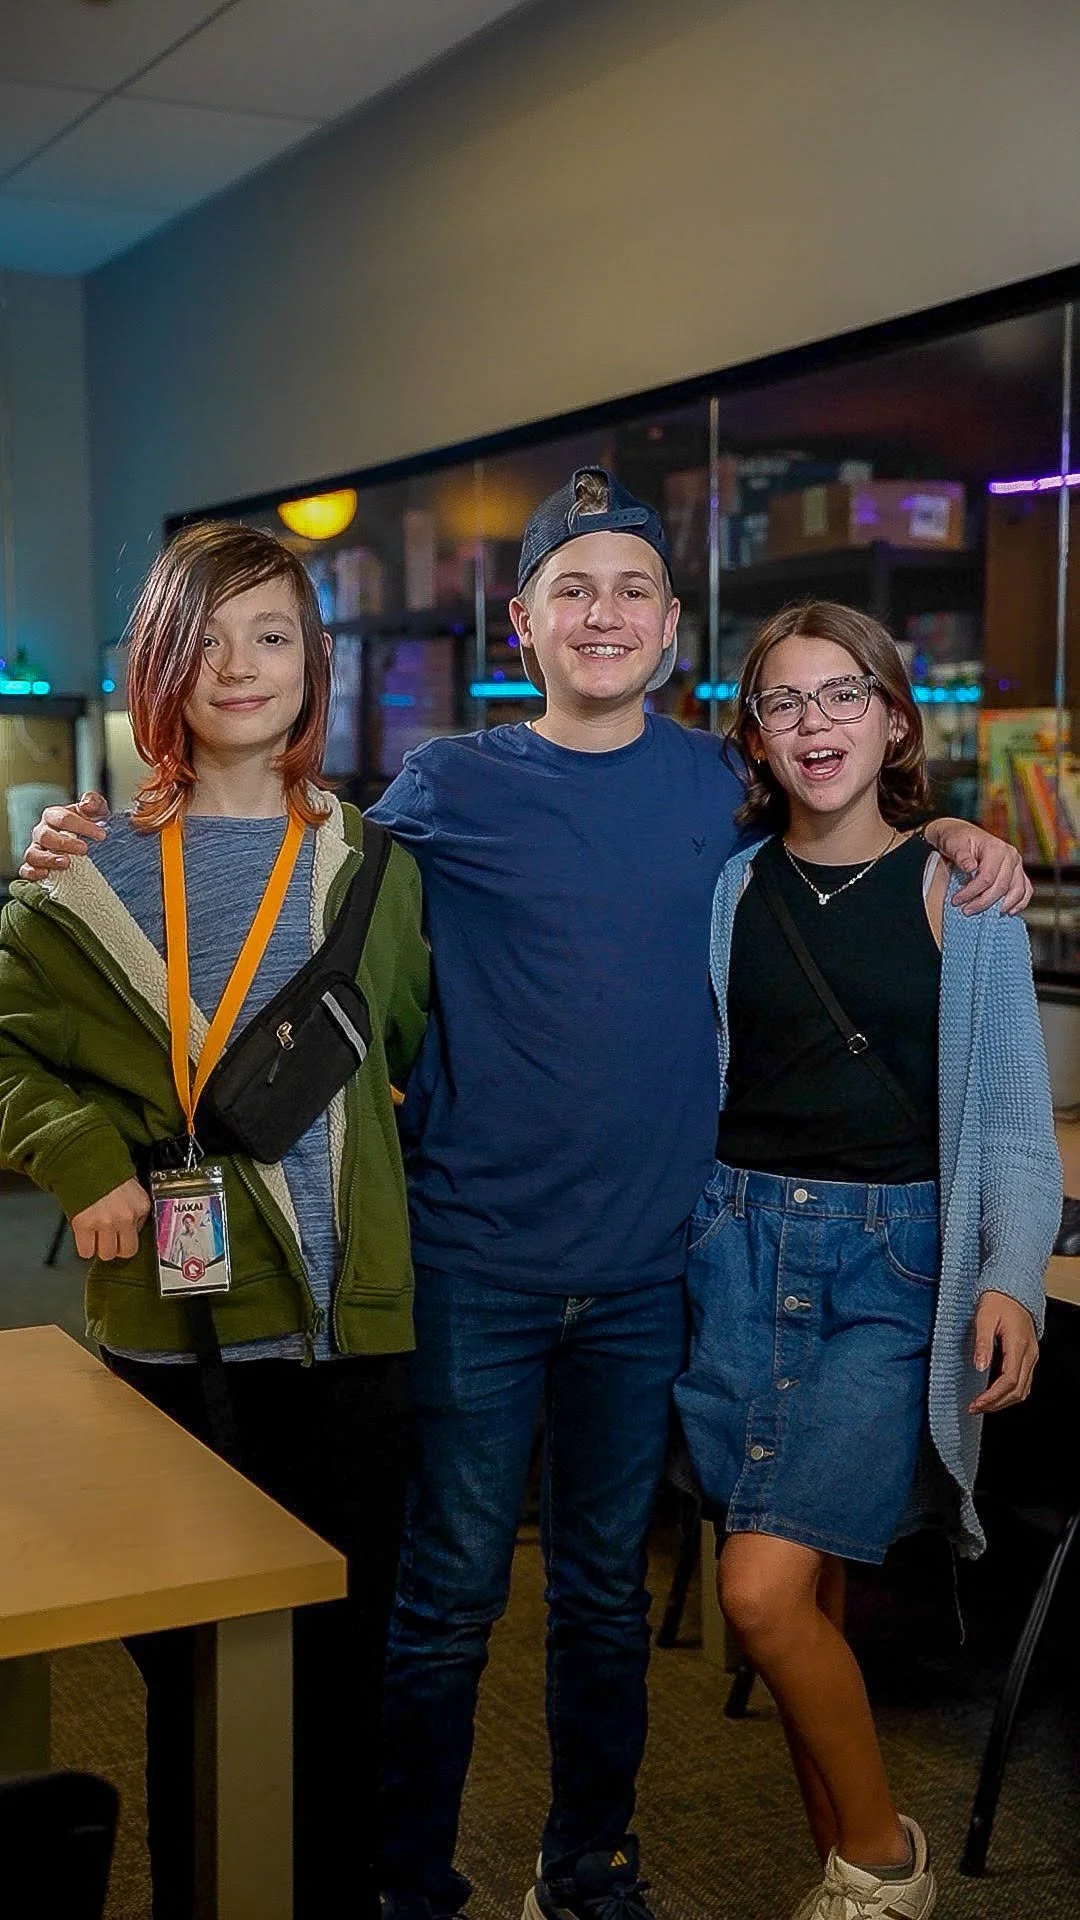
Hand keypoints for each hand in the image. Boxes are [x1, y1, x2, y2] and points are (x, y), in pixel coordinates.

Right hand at [20, 791, 107, 878]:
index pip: (62, 818)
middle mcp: (42, 832)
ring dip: (48, 859)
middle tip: (84, 849)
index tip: (101, 835)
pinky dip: (32, 872)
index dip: (82, 826)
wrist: (89, 844)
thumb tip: (87, 804)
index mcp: (53, 816)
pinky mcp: (34, 867)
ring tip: (66, 863)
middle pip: (46, 836)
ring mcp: (37, 850)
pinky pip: (26, 870)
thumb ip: (94, 802)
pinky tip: (46, 874)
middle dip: (65, 843)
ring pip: (33, 853)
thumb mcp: (96, 811)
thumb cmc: (90, 826)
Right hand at [70, 1178, 150, 1261]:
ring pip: (106, 1254)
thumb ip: (136, 1210)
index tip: (122, 1238)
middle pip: (125, 1252)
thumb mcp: (133, 1189)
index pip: (139, 1238)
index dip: (128, 1238)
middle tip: (108, 1239)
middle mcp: (125, 1217)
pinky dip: (84, 1247)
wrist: (84, 1159)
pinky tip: (85, 1236)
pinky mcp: (84, 1225)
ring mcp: (105, 1223)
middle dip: (116, 1247)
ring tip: (95, 1236)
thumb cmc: (107, 1171)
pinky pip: (86, 1251)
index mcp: (140, 1206)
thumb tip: (133, 1229)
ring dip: (99, 1248)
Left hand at [923, 818, 1030, 914]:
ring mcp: (1016, 865)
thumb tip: (970, 867)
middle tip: (966, 910)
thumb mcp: (954, 844)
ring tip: (985, 914)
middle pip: (1002, 886)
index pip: (987, 877)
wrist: (962, 834)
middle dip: (983, 902)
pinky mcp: (1018, 872)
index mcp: (996, 848)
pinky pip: (1025, 890)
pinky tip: (1008, 911)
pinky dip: (1020, 903)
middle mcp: (1010, 856)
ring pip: (1017, 891)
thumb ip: (961, 856)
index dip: (972, 892)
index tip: (957, 900)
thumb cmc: (957, 839)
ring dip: (1002, 905)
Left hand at [968, 1290, 1038, 1412]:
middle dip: (996, 1404)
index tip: (976, 1403)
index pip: (1008, 1380)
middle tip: (975, 1408)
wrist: (1013, 1289)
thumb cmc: (997, 1300)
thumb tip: (979, 1367)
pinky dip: (1010, 1393)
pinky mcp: (1029, 1356)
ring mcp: (1031, 1356)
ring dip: (1004, 1401)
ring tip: (983, 1405)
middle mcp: (1029, 1354)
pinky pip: (1024, 1381)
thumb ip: (982, 1343)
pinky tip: (995, 1395)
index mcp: (1017, 1345)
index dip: (992, 1396)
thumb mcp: (983, 1317)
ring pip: (1023, 1389)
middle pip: (1018, 1390)